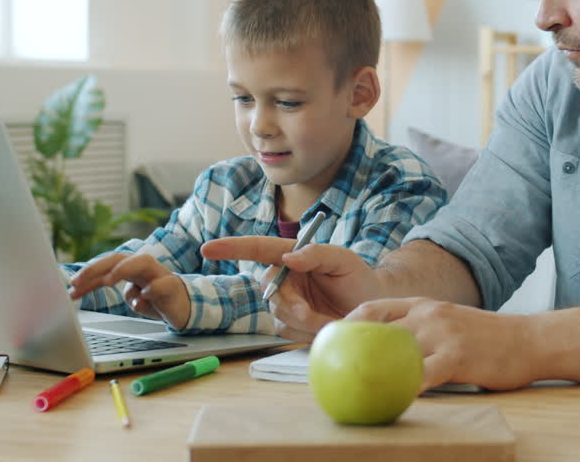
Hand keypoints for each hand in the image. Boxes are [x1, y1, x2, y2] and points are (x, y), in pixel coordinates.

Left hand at [67, 253, 191, 329]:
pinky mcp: (173, 287)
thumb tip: (113, 291)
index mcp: (132, 268)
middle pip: (119, 258)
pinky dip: (153, 289)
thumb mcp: (134, 299)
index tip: (72, 287)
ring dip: (123, 269)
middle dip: (97, 267)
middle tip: (78, 281)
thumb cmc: (157, 300)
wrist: (185, 307)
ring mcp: (160, 275)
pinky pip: (163, 284)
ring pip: (142, 262)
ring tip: (108, 280)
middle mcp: (144, 267)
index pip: (107, 265)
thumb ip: (123, 294)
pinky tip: (143, 298)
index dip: (88, 274)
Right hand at [201, 236, 382, 340]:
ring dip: (303, 320)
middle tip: (314, 315)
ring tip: (329, 319)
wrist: (372, 310)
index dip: (231, 248)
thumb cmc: (359, 278)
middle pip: (268, 289)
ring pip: (278, 313)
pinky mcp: (289, 325)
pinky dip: (306, 331)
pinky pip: (286, 330)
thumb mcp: (343, 260)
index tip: (207, 249)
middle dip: (290, 304)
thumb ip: (317, 254)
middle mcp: (284, 277)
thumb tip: (288, 257)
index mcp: (292, 254)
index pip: (257, 248)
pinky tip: (323, 326)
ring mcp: (285, 302)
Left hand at [348, 298, 535, 391]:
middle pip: (377, 329)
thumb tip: (392, 353)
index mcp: (424, 304)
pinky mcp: (456, 355)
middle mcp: (428, 313)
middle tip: (331, 371)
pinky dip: (405, 389)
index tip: (329, 339)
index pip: (375, 307)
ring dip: (373, 372)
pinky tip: (393, 402)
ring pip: (395, 352)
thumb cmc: (489, 338)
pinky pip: (422, 375)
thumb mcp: (451, 323)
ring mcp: (441, 332)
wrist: (530, 339)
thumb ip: (424, 332)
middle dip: (351, 348)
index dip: (347, 322)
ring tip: (352, 391)